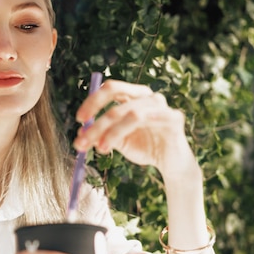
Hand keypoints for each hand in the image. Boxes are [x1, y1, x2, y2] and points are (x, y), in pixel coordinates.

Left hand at [73, 79, 196, 178]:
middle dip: (98, 118)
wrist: (171, 165)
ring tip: (100, 149)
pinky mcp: (174, 119)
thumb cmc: (145, 148)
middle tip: (83, 137)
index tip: (79, 119)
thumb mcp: (118, 141)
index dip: (92, 101)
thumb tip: (79, 134)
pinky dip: (128, 131)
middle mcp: (148, 96)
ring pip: (131, 112)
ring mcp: (162, 106)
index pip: (111, 88)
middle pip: (118, 95)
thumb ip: (101, 134)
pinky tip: (115, 144)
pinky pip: (151, 120)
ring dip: (111, 131)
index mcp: (134, 96)